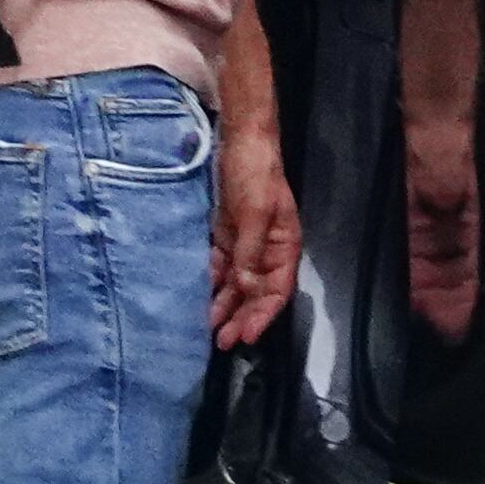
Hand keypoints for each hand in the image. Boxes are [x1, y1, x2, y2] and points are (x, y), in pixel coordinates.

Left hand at [211, 123, 300, 350]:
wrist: (240, 141)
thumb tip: (244, 287)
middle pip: (257, 292)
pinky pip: (220, 266)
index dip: (264, 315)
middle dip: (242, 316)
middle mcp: (267, 249)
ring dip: (225, 304)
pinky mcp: (227, 235)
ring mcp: (246, 243)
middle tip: (223, 341)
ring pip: (237, 283)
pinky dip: (212, 282)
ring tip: (208, 327)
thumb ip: (249, 251)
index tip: (247, 336)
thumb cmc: (255, 173)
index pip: (278, 289)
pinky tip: (201, 296)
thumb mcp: (254, 212)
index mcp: (284, 245)